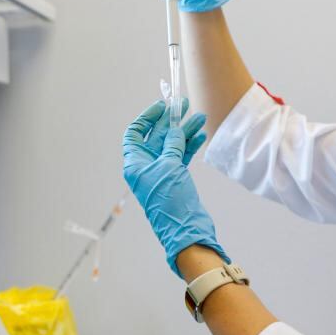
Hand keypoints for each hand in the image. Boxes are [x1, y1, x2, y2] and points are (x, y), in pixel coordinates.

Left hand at [122, 99, 228, 276]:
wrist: (186, 230)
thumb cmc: (170, 200)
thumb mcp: (169, 167)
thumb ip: (172, 144)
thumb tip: (175, 128)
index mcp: (135, 163)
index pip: (135, 133)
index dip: (146, 118)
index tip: (161, 107)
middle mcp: (146, 166)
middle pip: (156, 136)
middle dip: (171, 121)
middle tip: (184, 105)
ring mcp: (162, 173)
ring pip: (173, 145)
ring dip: (185, 131)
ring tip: (200, 117)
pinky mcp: (177, 179)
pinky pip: (182, 156)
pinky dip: (190, 145)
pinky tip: (201, 135)